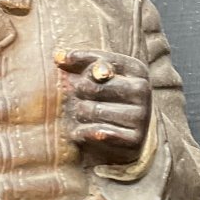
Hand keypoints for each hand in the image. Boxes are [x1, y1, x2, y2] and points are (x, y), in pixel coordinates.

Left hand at [56, 48, 151, 164]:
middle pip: (91, 86)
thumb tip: (59, 56)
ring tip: (82, 117)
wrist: (117, 143)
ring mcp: (141, 115)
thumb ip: (80, 64)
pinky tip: (81, 132)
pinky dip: (83, 133)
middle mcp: (142, 89)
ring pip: (92, 110)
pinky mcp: (135, 138)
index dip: (77, 60)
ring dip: (80, 115)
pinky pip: (97, 132)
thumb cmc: (103, 103)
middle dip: (78, 93)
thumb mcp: (95, 79)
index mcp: (136, 70)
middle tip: (79, 99)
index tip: (58, 61)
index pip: (100, 60)